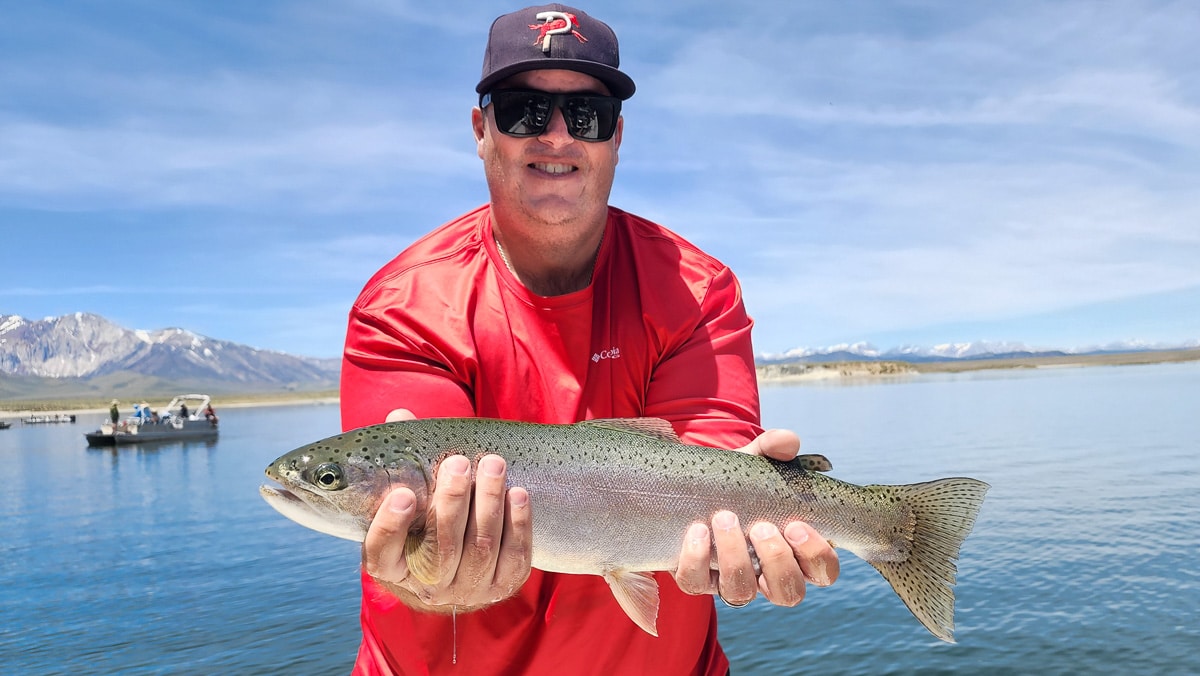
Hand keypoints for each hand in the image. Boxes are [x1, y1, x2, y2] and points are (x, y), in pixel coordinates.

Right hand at [362, 408, 533, 610]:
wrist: (462, 562)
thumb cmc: (427, 517)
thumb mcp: (410, 494)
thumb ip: (404, 458)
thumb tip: (400, 415)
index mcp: (392, 566)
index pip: (382, 552)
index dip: (390, 526)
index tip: (402, 494)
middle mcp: (428, 586)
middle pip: (440, 549)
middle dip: (452, 502)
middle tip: (459, 463)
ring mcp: (467, 590)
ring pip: (481, 549)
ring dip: (489, 503)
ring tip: (493, 464)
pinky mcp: (502, 586)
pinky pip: (514, 557)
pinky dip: (518, 523)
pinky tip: (517, 493)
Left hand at [674, 429, 839, 606]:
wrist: (690, 486)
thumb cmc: (737, 482)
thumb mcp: (756, 462)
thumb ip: (773, 448)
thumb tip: (788, 441)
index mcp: (795, 551)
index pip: (824, 571)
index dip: (817, 555)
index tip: (796, 524)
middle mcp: (767, 574)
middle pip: (789, 592)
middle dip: (777, 560)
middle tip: (761, 526)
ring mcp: (731, 580)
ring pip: (742, 594)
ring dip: (735, 558)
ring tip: (725, 519)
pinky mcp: (696, 578)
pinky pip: (696, 584)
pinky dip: (696, 559)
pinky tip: (696, 530)